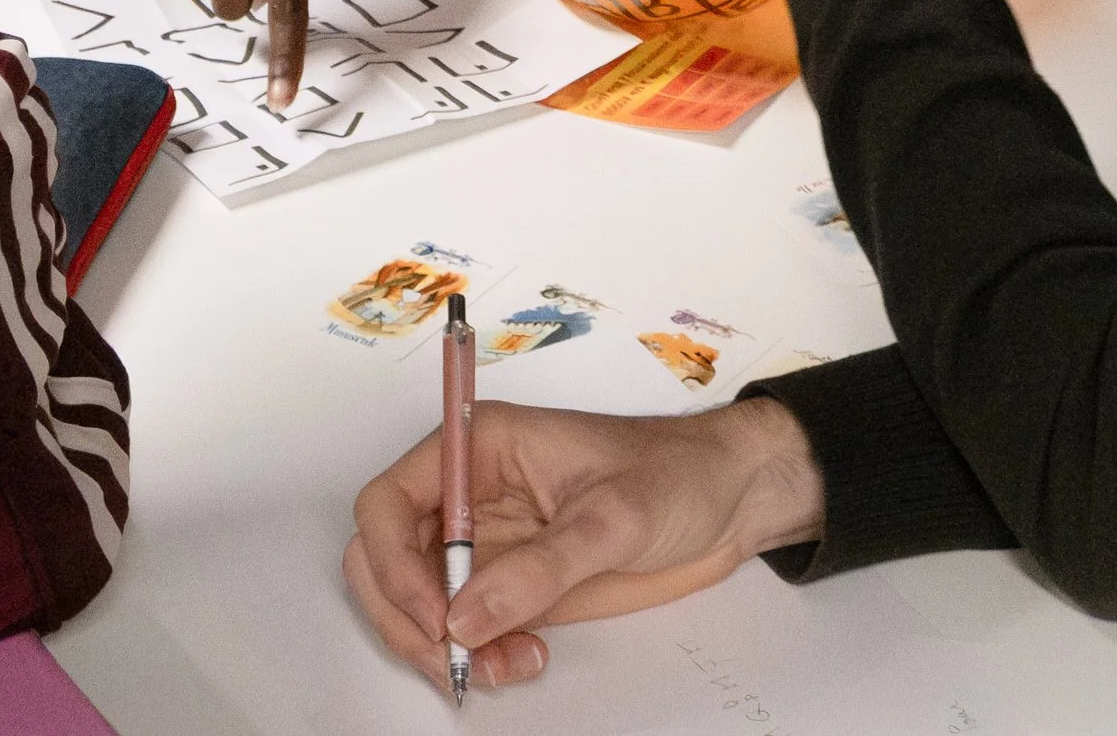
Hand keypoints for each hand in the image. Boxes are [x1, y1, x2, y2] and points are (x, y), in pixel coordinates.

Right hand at [345, 396, 823, 692]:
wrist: (730, 498)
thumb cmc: (678, 474)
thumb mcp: (615, 515)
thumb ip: (541, 566)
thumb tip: (463, 616)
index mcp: (483, 446)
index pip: (390, 500)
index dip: (392, 562)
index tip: (433, 614)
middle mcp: (472, 492)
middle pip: (386, 558)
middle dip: (408, 617)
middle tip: (458, 662)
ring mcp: (489, 541)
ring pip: (417, 602)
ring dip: (441, 647)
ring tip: (503, 668)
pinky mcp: (513, 583)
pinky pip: (463, 627)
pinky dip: (474, 656)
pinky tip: (522, 663)